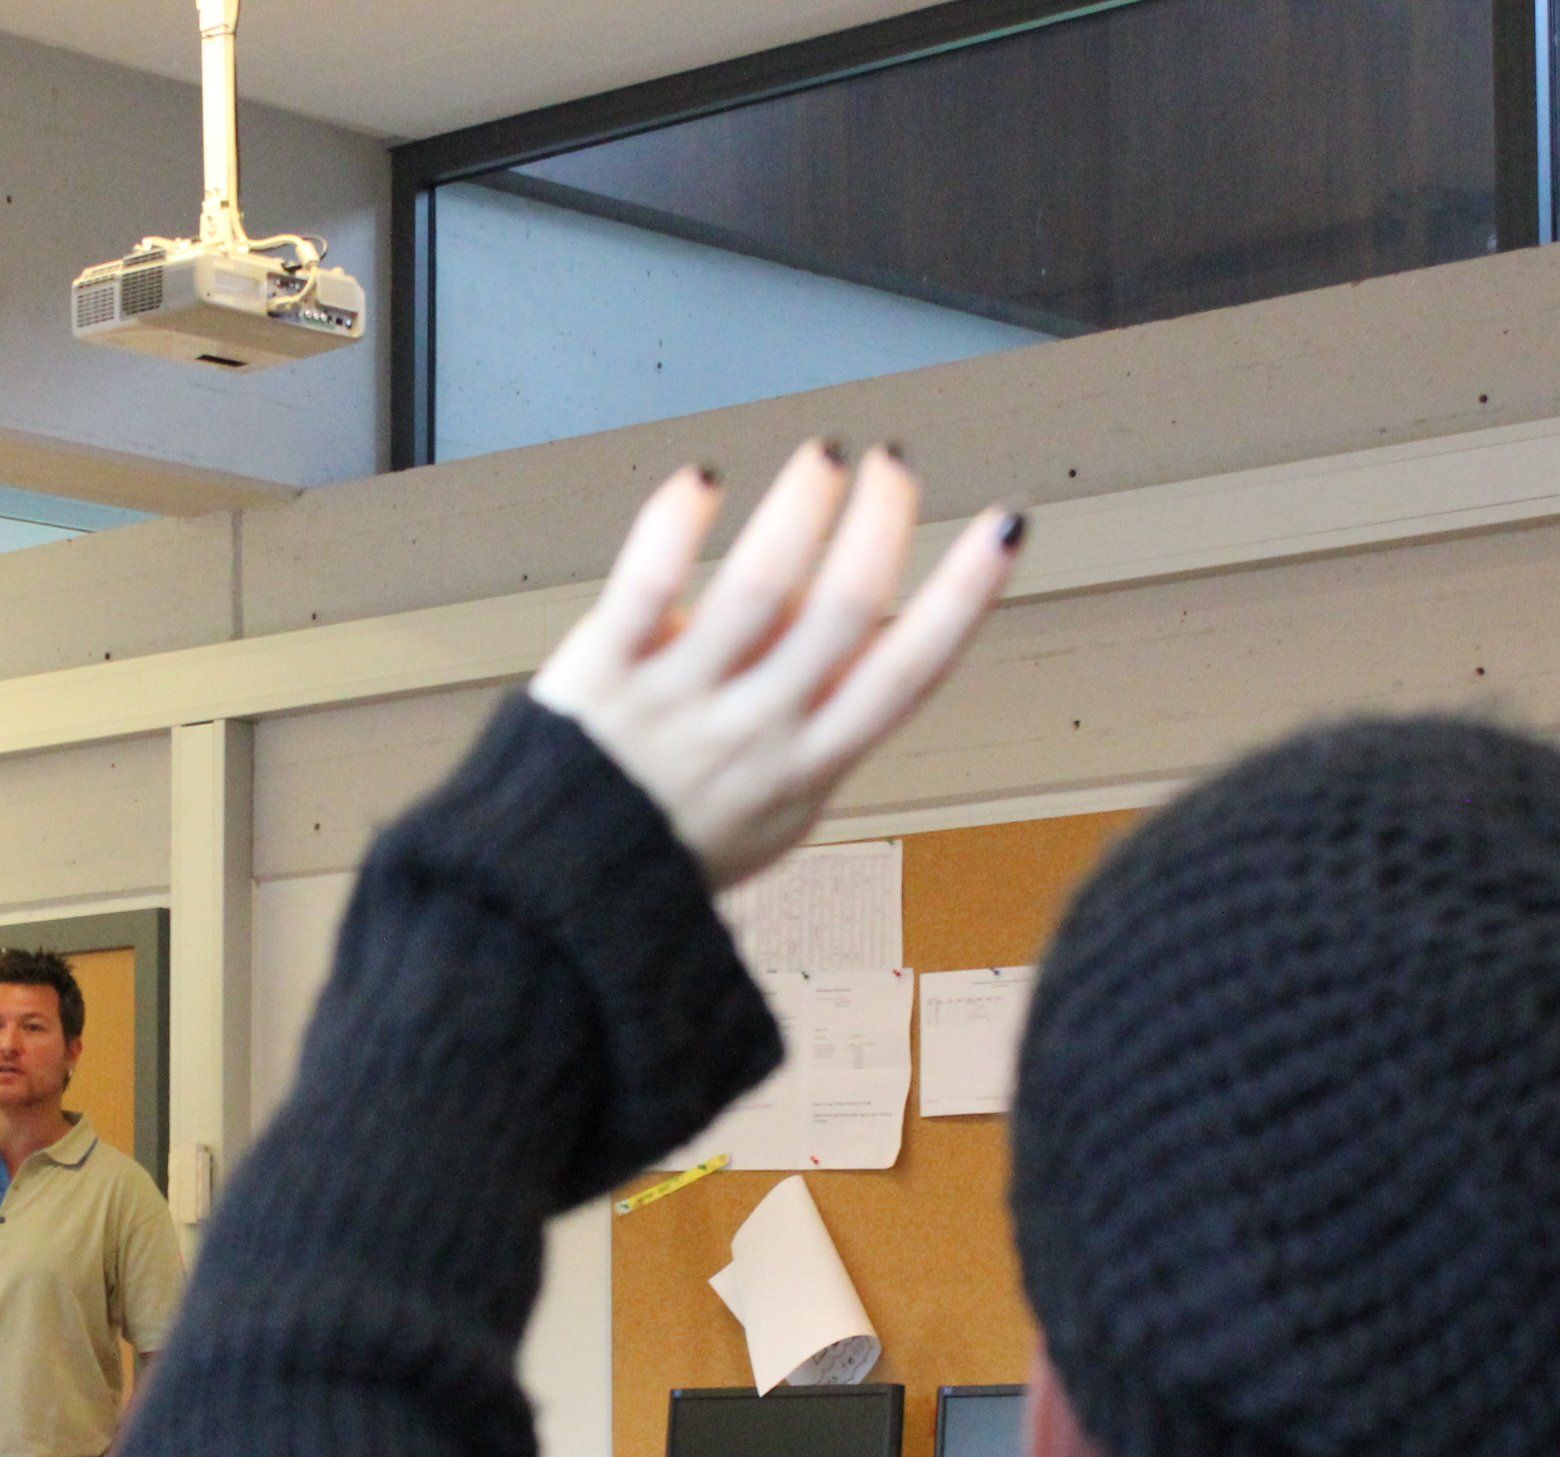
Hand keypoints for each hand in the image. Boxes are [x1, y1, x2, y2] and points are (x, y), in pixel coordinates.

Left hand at [527, 444, 1023, 889]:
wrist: (555, 895)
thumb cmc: (672, 846)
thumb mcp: (780, 813)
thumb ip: (823, 724)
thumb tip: (860, 620)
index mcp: (809, 767)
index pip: (909, 673)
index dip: (965, 597)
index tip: (1004, 531)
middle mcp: (755, 731)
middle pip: (843, 611)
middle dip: (881, 524)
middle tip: (893, 465)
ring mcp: (679, 701)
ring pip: (759, 587)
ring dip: (801, 507)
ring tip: (823, 459)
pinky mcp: (606, 674)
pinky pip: (649, 586)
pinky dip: (678, 525)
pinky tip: (703, 481)